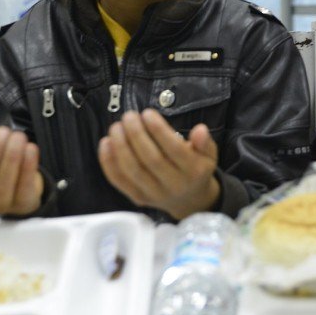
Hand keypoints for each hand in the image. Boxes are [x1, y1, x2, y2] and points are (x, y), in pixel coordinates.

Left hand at [98, 110, 219, 219]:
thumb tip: (200, 130)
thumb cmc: (196, 170)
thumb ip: (205, 142)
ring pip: (133, 170)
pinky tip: (106, 143)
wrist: (189, 201)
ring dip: (121, 146)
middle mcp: (174, 185)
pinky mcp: (138, 199)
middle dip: (137, 135)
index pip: (175, 150)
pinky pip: (119, 181)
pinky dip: (109, 162)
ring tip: (116, 126)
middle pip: (151, 159)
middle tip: (129, 116)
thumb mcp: (209, 155)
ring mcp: (154, 194)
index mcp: (193, 172)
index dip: (159, 131)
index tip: (147, 113)